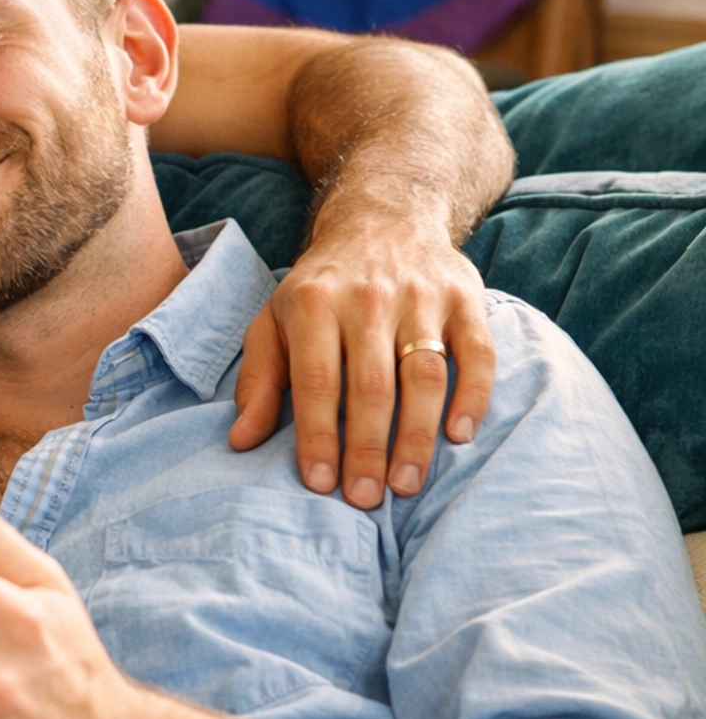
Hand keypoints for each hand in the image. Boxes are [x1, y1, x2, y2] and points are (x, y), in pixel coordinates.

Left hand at [229, 207, 496, 508]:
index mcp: (314, 302)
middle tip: (366, 500)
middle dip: (367, 450)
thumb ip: (260, 380)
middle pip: (372, 386)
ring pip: (424, 375)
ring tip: (406, 484)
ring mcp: (421, 297)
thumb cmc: (321, 288)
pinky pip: (477, 353)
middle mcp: (368, 297)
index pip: (317, 381)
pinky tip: (459, 436)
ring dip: (417, 436)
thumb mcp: (275, 321)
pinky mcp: (465, 299)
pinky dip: (473, 396)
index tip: (320, 485)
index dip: (318, 436)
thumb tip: (240, 440)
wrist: (382, 218)